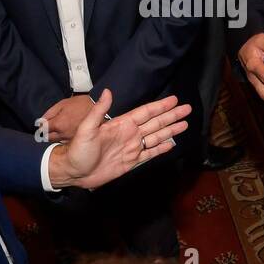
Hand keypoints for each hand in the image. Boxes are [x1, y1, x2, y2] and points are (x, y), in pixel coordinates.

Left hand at [40, 94, 95, 141]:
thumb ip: (50, 113)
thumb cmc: (81, 104)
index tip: (42, 125)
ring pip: (57, 142)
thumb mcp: (63, 103)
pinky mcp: (78, 140)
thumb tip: (40, 121)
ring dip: (56, 137)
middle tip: (49, 129)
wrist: (98, 108)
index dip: (41, 127)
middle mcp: (64, 134)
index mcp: (59, 124)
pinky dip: (65, 139)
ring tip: (59, 131)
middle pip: (49, 138)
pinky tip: (67, 134)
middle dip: (47, 134)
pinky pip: (66, 142)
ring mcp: (71, 139)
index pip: (43, 130)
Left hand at [49, 90, 191, 189]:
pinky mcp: (131, 162)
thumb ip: (99, 111)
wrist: (75, 172)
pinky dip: (161, 148)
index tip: (175, 99)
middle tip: (188, 109)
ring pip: (156, 137)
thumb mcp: (86, 128)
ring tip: (185, 124)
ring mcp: (132, 148)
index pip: (146, 112)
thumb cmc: (78, 149)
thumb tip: (108, 91)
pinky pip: (150, 154)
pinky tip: (171, 144)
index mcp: (122, 124)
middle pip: (156, 122)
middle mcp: (130, 134)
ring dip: (170, 130)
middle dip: (172, 116)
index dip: (160, 106)